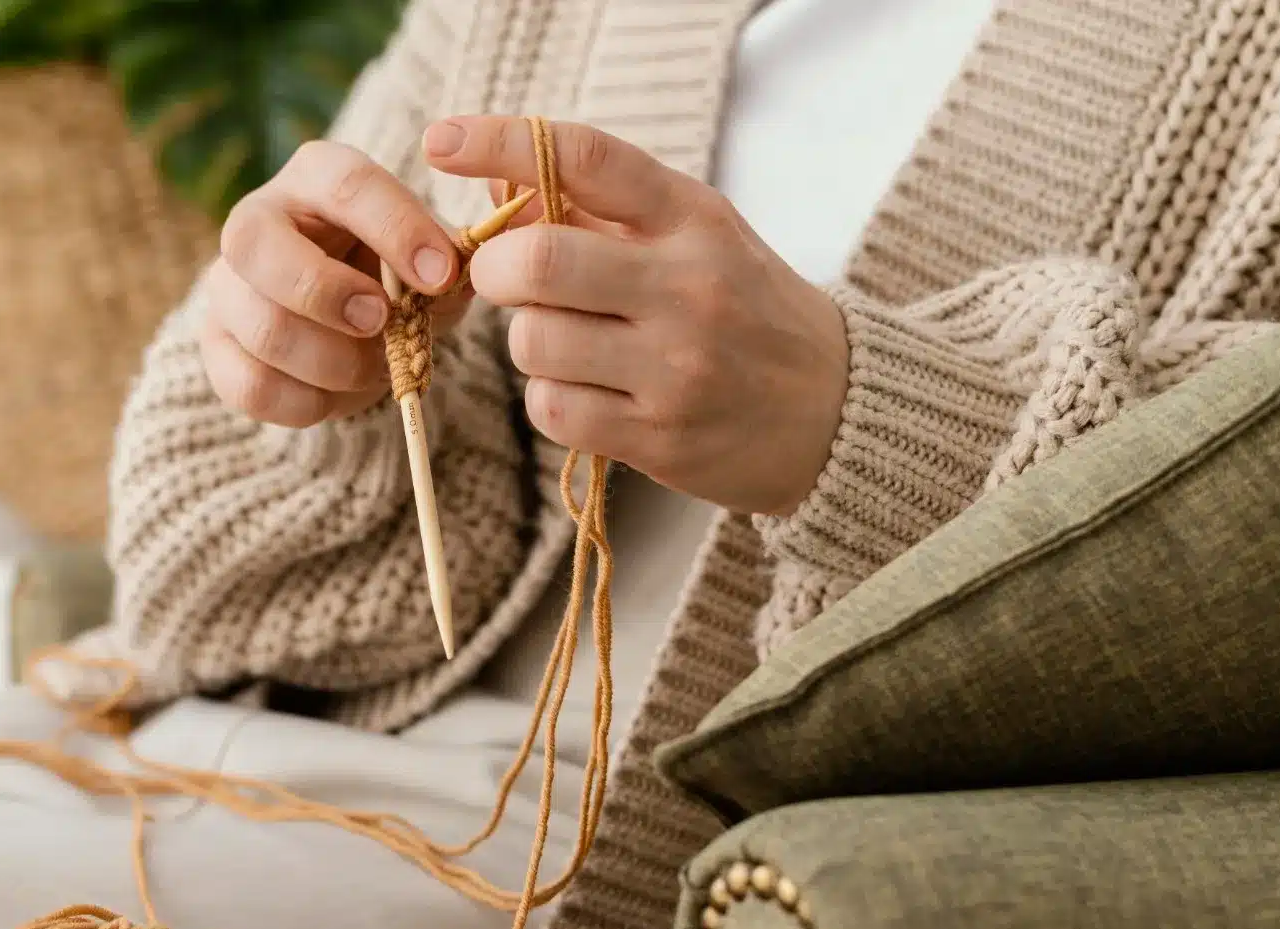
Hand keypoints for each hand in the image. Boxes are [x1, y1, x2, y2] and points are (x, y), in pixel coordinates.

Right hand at [202, 141, 475, 427]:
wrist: (351, 320)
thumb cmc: (396, 273)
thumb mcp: (431, 255)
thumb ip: (448, 260)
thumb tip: (451, 273)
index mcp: (316, 176)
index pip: (345, 184)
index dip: (395, 229)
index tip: (440, 274)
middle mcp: (256, 219)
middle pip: (255, 244)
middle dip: (325, 291)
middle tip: (380, 322)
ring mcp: (226, 285)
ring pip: (261, 327)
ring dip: (332, 362)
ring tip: (374, 367)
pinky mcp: (215, 347)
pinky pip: (249, 385)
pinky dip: (306, 402)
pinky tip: (337, 394)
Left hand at [424, 116, 850, 515]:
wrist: (836, 410)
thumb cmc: (744, 308)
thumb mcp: (693, 238)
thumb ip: (600, 212)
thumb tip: (495, 188)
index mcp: (694, 219)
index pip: (585, 160)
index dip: (501, 141)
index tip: (442, 140)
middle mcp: (688, 288)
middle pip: (538, 264)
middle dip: (497, 270)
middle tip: (508, 278)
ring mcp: (675, 369)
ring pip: (532, 344)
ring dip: (528, 342)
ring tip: (571, 344)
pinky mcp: (660, 438)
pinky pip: (551, 409)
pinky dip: (550, 399)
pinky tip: (589, 392)